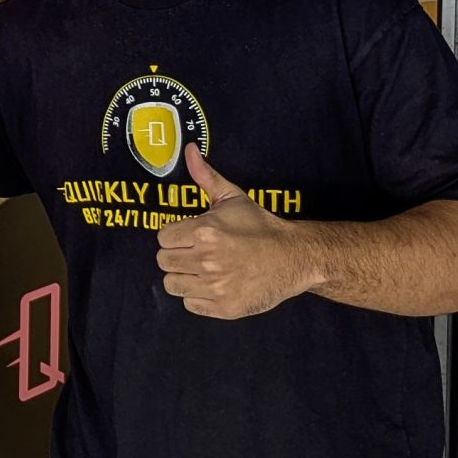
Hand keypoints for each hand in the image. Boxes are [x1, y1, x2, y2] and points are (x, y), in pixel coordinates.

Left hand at [156, 145, 322, 318]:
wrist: (294, 257)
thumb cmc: (260, 226)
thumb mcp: (233, 197)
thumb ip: (205, 177)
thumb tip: (189, 149)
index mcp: (204, 231)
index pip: (163, 238)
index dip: (175, 236)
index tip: (189, 237)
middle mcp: (207, 260)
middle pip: (163, 261)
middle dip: (177, 256)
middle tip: (196, 253)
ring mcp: (215, 286)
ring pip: (172, 284)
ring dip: (184, 277)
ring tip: (202, 270)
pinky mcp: (224, 308)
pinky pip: (190, 304)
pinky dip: (198, 297)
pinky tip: (214, 285)